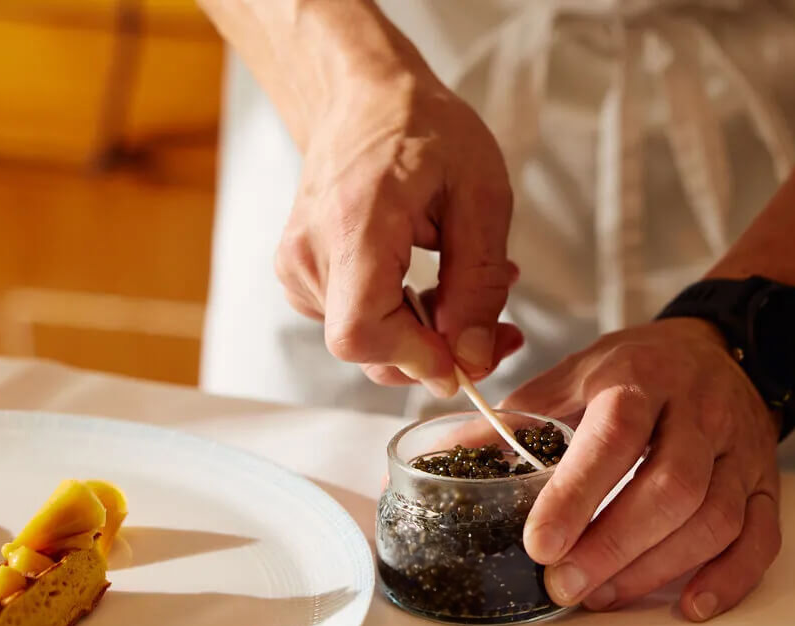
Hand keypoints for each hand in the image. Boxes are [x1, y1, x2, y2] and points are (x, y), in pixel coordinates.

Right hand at [276, 65, 522, 395]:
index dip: (415, 359)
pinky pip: (355, 320)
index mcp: (353, 225)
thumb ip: (478, 283)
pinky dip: (401, 317)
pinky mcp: (301, 274)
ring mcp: (297, 266)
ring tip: (466, 288)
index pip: (361, 331)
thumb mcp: (480, 196)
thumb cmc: (422, 128)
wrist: (364, 97)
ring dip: (425, 333)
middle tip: (497, 330)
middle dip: (436, 352)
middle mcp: (308, 253)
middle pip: (366, 346)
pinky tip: (430, 285)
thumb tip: (471, 357)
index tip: (467, 358)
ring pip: (366, 340)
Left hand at [503, 318, 782, 620]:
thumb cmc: (637, 370)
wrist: (719, 348)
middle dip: (614, 545)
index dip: (577, 493)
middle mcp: (699, 411)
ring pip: (714, 518)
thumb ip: (517, 419)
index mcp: (641, 377)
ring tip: (603, 594)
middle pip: (671, 487)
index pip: (616, 435)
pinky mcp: (766, 482)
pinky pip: (760, 537)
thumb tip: (439, 457)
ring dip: (656, 567)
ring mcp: (739, 449)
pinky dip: (728, 578)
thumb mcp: (575, 372)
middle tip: (565, 584)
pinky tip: (689, 604)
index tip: (539, 542)